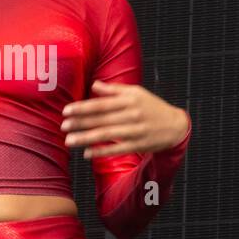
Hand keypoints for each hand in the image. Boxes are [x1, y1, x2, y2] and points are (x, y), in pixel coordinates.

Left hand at [61, 80, 189, 158]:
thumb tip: (94, 85)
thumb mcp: (136, 93)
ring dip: (86, 138)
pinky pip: (117, 149)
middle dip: (81, 123)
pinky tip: (87, 153)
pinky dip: (101, 152)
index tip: (66, 111)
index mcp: (130, 100)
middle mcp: (132, 115)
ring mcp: (135, 131)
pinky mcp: (138, 145)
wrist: (175, 125)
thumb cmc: (152, 106)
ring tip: (69, 140)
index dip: (83, 107)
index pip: (102, 104)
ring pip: (107, 135)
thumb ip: (113, 90)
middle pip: (102, 120)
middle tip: (63, 126)